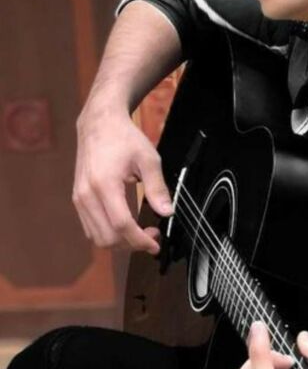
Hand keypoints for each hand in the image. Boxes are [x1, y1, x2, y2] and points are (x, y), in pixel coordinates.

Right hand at [73, 108, 172, 252]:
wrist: (99, 124)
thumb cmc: (125, 138)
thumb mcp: (149, 159)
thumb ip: (157, 188)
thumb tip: (167, 212)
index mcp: (105, 185)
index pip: (121, 225)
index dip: (140, 240)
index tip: (156, 244)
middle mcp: (87, 195)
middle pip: (108, 238)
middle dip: (132, 244)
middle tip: (152, 235)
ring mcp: (79, 199)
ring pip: (97, 238)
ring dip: (120, 243)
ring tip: (140, 232)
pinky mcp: (78, 200)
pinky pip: (91, 229)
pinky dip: (109, 235)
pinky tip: (126, 226)